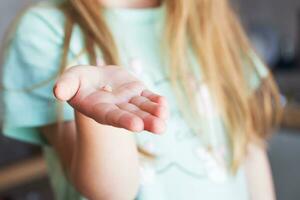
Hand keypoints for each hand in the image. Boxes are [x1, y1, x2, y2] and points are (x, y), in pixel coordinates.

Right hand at [53, 65, 167, 133]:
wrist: (96, 79)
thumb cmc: (80, 81)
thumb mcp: (70, 80)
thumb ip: (65, 86)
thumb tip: (58, 92)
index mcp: (100, 109)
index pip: (112, 116)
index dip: (123, 120)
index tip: (136, 125)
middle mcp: (117, 109)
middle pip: (132, 116)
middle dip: (146, 121)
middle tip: (159, 127)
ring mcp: (129, 101)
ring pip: (144, 108)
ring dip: (155, 114)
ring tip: (165, 119)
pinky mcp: (138, 92)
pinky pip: (149, 97)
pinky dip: (157, 101)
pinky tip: (164, 104)